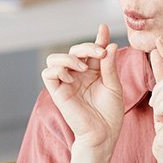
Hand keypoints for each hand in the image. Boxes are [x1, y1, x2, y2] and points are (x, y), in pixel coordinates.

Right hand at [40, 23, 122, 153]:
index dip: (98, 38)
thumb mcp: (113, 86)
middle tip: (100, 53)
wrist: (103, 135)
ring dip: (68, 57)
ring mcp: (66, 83)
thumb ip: (109, 65)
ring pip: (55, 58)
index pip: (92, 50)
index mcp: (93, 72)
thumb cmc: (110, 114)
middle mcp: (78, 75)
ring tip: (82, 67)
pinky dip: (58, 70)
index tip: (103, 28)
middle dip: (86, 47)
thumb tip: (110, 45)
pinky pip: (48, 73)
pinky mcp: (57, 92)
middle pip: (74, 50)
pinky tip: (72, 78)